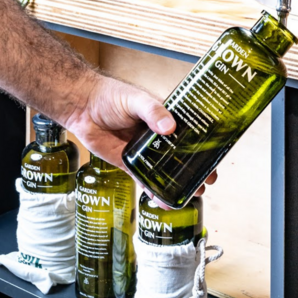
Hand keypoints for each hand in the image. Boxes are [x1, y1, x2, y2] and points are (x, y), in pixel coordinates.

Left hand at [64, 73, 216, 205]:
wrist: (83, 106)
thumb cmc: (111, 95)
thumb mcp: (136, 99)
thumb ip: (152, 111)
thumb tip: (168, 126)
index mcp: (166, 119)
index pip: (190, 135)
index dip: (203, 148)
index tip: (215, 160)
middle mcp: (158, 137)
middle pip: (181, 157)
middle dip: (195, 171)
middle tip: (206, 183)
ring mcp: (145, 152)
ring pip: (165, 172)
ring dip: (177, 185)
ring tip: (189, 196)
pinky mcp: (129, 163)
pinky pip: (144, 179)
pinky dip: (154, 191)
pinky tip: (163, 201)